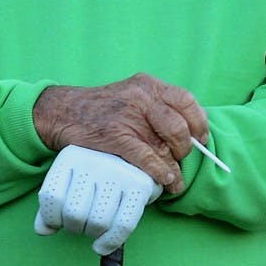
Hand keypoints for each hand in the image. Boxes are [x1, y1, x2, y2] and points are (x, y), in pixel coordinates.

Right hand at [32, 73, 207, 192]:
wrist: (63, 112)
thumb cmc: (101, 107)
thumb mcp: (132, 94)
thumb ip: (156, 107)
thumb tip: (188, 133)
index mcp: (148, 85)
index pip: (186, 101)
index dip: (198, 123)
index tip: (201, 139)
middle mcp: (141, 98)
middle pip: (179, 127)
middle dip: (185, 148)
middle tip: (182, 158)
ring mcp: (128, 117)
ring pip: (164, 146)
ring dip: (174, 168)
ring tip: (175, 180)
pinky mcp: (116, 137)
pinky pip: (147, 159)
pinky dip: (159, 172)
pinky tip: (164, 180)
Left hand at [35, 145, 162, 254]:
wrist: (133, 151)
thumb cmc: (95, 176)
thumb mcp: (70, 180)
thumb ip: (53, 203)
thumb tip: (42, 230)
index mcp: (71, 156)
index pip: (51, 196)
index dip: (51, 217)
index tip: (58, 222)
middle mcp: (95, 162)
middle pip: (74, 213)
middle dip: (74, 228)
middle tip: (81, 224)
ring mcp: (119, 173)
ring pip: (97, 222)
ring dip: (92, 234)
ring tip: (94, 228)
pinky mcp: (140, 185)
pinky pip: (123, 225)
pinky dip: (110, 242)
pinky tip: (102, 246)